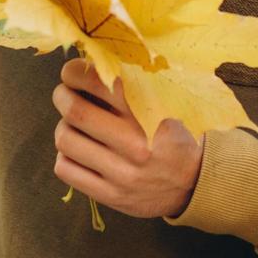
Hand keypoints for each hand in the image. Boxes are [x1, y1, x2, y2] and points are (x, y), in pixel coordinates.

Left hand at [51, 58, 203, 218]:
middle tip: (64, 94)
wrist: (194, 183)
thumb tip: (84, 62)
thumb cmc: (170, 133)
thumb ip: (129, 85)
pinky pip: (65, 169)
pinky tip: (79, 151)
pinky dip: (65, 155)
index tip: (71, 73)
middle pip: (75, 111)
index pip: (99, 82)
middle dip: (62, 96)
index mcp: (148, 114)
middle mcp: (135, 144)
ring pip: (66, 140)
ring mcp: (122, 174)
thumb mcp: (162, 103)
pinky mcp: (111, 196)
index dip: (75, 73)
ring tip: (73, 125)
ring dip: (63, 126)